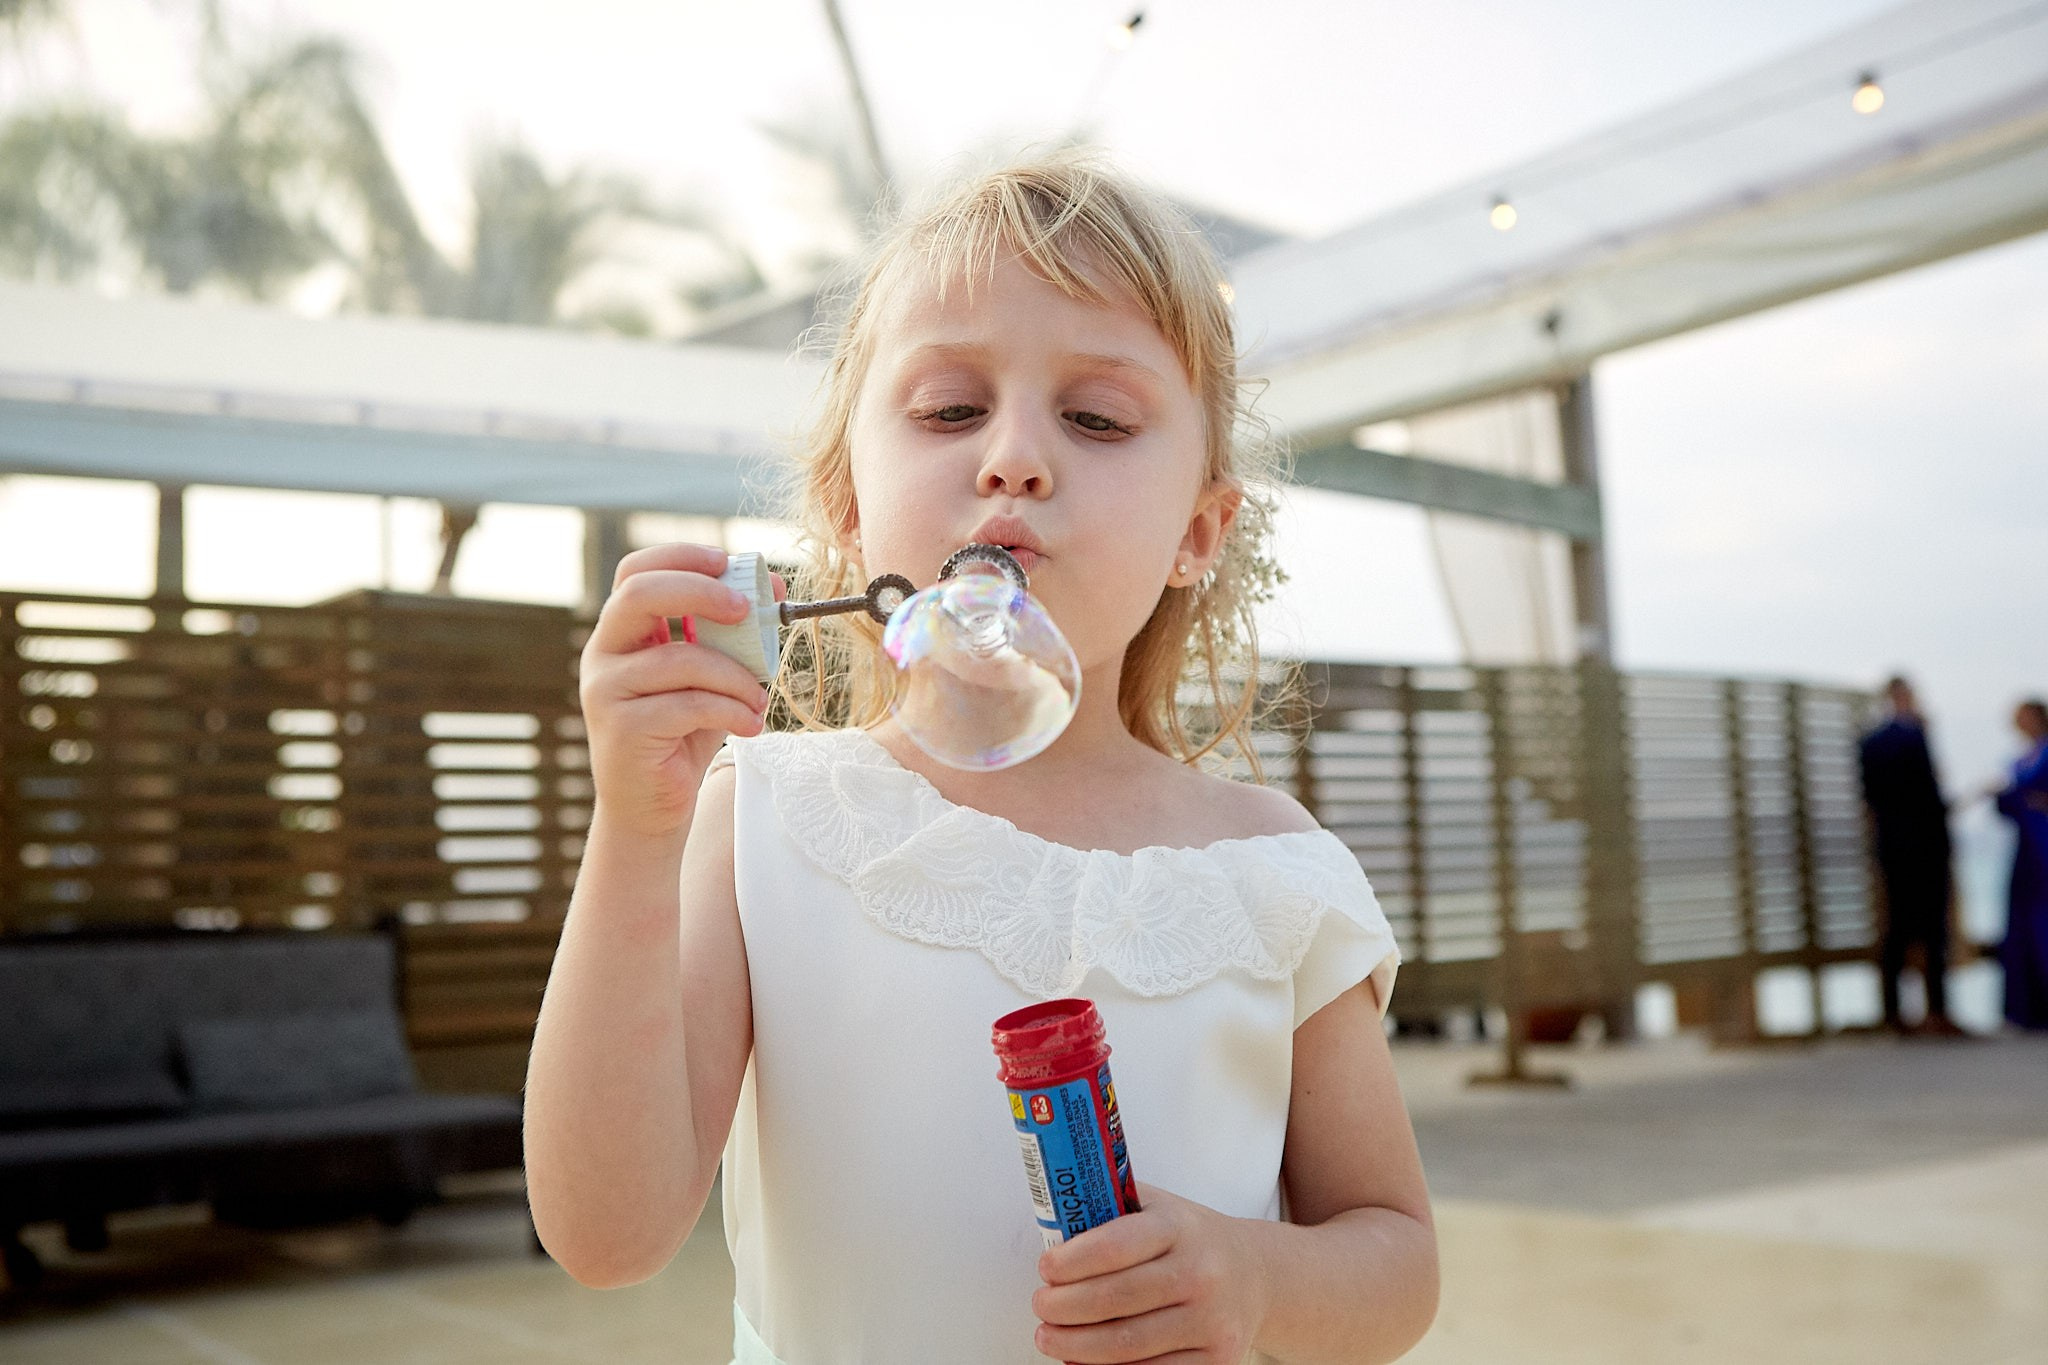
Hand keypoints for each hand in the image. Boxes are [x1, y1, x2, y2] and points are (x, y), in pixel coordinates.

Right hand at [579, 544, 778, 839]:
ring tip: (759, 697)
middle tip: (746, 610)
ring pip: (679, 658)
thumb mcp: (712, 676)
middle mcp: (604, 653)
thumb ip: (734, 634)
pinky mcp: (622, 729)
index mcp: (623, 631)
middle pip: (638, 595)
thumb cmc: (682, 735)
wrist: (652, 808)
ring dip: (735, 674)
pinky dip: (731, 709)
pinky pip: (688, 704)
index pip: (635, 571)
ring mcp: (606, 690)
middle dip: (700, 592)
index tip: (728, 562)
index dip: (681, 557)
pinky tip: (750, 723)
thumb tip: (775, 585)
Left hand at [1032, 1183, 1268, 1363]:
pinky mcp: (1217, 1359)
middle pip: (1114, 1299)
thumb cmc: (1190, 1240)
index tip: (1046, 1268)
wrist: (1255, 1274)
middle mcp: (1200, 1272)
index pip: (1115, 1244)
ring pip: (1127, 1344)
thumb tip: (1051, 1227)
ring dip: (1076, 1345)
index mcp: (1178, 1227)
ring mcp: (1211, 1320)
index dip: (1071, 1261)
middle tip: (1041, 1306)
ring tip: (1050, 1336)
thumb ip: (1109, 1207)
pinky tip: (1082, 1361)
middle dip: (1063, 1307)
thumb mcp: (1157, 1207)